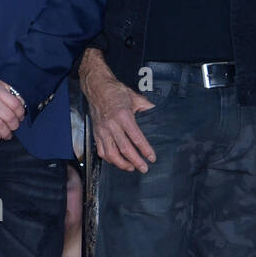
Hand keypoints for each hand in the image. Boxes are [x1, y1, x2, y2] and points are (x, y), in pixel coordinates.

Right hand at [80, 51, 155, 172]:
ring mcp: (102, 131)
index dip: (145, 150)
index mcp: (124, 116)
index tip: (152, 157)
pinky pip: (101, 151)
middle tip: (144, 168)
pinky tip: (117, 161)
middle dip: (136, 161)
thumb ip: (148, 108)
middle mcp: (112, 125)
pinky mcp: (96, 133)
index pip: (137, 138)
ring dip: (122, 164)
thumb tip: (159, 115)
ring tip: (132, 167)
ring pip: (111, 154)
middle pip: (125, 149)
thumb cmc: (116, 92)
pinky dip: (109, 159)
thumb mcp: (135, 97)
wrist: (97, 88)